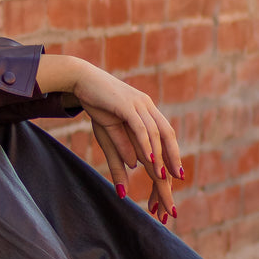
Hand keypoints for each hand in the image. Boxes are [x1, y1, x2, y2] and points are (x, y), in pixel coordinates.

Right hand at [37, 55, 182, 220]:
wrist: (81, 79)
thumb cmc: (96, 104)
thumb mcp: (109, 131)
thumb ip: (121, 149)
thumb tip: (134, 167)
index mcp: (147, 112)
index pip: (165, 136)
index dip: (172, 155)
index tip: (177, 176)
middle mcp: (147, 107)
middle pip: (167, 135)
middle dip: (173, 158)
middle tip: (177, 179)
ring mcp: (138, 104)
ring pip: (155, 133)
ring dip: (159, 156)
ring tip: (161, 177)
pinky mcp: (126, 104)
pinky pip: (140, 127)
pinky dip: (146, 144)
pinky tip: (149, 158)